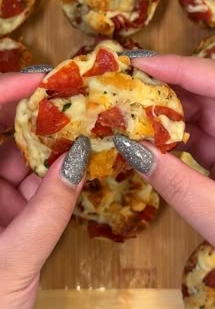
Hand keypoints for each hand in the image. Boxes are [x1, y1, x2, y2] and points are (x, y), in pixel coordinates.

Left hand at [0, 73, 88, 308]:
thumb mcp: (15, 260)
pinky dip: (49, 174)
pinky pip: (25, 180)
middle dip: (30, 112)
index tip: (43, 79)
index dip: (6, 93)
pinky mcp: (3, 208)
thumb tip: (82, 157)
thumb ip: (51, 209)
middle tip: (68, 96)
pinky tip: (72, 165)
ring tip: (79, 128)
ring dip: (46, 145)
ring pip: (13, 155)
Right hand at [114, 54, 214, 281]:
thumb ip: (180, 186)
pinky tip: (149, 137)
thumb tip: (129, 148)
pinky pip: (200, 137)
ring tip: (129, 108)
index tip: (139, 63)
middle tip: (126, 82)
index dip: (181, 67)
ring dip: (167, 111)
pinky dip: (173, 135)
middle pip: (211, 91)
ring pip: (203, 113)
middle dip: (168, 84)